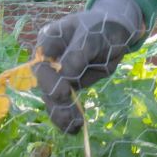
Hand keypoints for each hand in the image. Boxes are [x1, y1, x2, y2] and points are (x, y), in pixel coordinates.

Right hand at [33, 0, 144, 133]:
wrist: (115, 32)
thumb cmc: (101, 28)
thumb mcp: (91, 37)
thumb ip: (78, 54)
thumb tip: (66, 76)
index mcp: (49, 41)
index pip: (41, 63)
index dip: (49, 79)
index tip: (64, 92)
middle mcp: (48, 59)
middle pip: (45, 84)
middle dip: (56, 101)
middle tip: (71, 116)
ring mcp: (57, 74)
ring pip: (52, 98)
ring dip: (61, 114)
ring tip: (74, 127)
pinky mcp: (68, 86)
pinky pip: (63, 103)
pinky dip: (67, 117)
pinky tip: (75, 128)